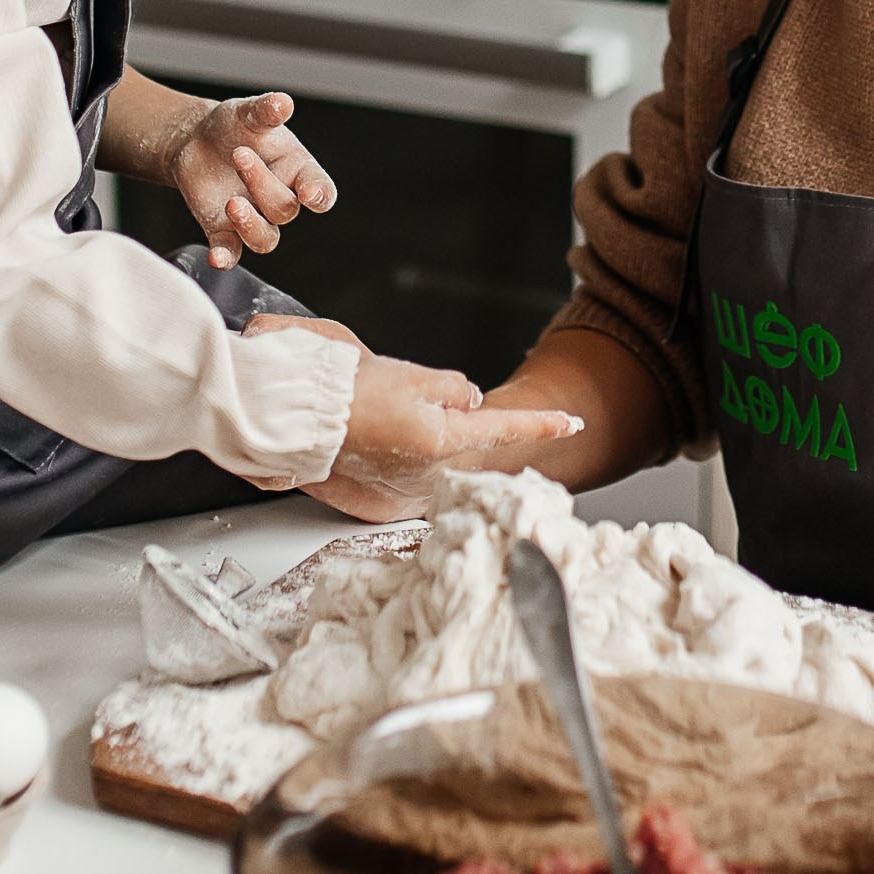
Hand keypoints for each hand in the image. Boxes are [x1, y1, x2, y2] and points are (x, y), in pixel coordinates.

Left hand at [161, 92, 334, 267]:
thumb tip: (282, 102)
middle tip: (239, 154)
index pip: (320, 190)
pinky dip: (224, 258)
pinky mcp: (224, 231)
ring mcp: (254, 218)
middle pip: (284, 209)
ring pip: (265, 238)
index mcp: (297, 170)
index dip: (319, 195)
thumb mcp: (247, 113)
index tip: (309, 193)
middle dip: (262, 184)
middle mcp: (280, 198)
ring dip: (251, 225)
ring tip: (233, 203)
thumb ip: (265, 111)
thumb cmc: (232, 126)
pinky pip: (230, 252)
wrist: (195, 139)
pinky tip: (216, 257)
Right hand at [325, 360, 583, 517]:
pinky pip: (408, 472)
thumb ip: (454, 390)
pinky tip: (379, 440)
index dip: (543, 425)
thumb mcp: (414, 378)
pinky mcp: (385, 496)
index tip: (572, 423)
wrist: (301, 421)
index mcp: (446, 440)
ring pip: (436, 456)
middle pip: (466, 443)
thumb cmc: (350, 398)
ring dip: (424, 438)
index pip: (507, 429)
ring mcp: (408, 487)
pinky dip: (403, 455)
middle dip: (453, 421)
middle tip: (410, 400)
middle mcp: (431, 472)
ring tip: (383, 417)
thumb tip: (470, 398)